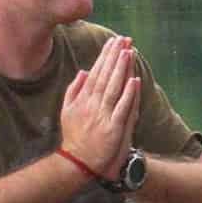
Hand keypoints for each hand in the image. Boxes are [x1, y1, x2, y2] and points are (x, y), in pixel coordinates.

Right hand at [59, 35, 141, 177]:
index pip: (96, 72)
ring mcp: (103, 116)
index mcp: (83, 99)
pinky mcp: (113, 128)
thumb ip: (74, 90)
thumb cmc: (75, 137)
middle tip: (124, 39)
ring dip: (121, 69)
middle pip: (105, 76)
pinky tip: (134, 80)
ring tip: (128, 51)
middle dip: (115, 56)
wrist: (77, 162)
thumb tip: (83, 71)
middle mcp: (92, 105)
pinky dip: (128, 94)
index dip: (105, 56)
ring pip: (113, 88)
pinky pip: (122, 108)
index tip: (113, 42)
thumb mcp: (67, 111)